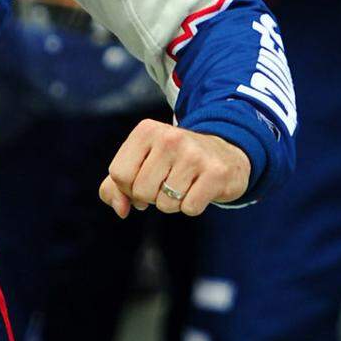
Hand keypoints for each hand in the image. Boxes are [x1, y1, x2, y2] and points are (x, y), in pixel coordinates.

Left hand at [99, 117, 249, 218]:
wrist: (224, 154)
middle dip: (150, 197)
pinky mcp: (216, 172)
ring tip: (183, 184)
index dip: (127, 188)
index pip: (119, 174)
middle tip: (166, 183)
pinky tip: (198, 189)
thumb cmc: (173, 162)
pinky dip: (191, 206)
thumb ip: (116, 186)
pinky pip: (190, 208)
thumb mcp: (141, 163)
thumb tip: (120, 210)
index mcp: (146, 130)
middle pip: (141, 191)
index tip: (142, 181)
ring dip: (172, 203)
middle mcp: (169, 137)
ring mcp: (194, 154)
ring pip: (165, 203)